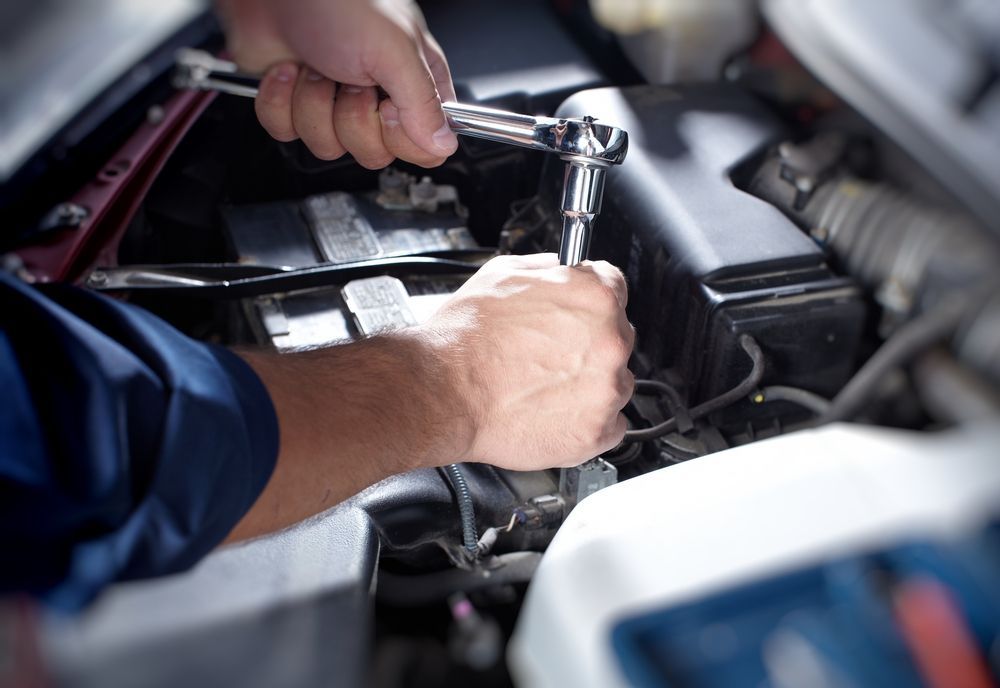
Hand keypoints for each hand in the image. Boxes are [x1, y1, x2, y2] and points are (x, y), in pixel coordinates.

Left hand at [216, 0, 457, 167]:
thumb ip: (423, 102)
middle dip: (352, 118)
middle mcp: (377, 96)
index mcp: (414, 82)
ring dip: (313, 104)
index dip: (403, 137)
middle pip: (375, 152)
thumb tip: (444, 143)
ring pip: (329, 147)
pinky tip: (288, 71)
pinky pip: (289, 133)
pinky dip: (281, 103)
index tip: (389, 107)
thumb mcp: (394, 48)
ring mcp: (334, 102)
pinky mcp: (294, 104)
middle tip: (350, 80)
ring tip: (316, 67)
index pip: (426, 145)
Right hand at [423, 253, 634, 468]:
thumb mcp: (505, 274)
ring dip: (590, 384)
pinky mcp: (596, 432)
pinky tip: (553, 411)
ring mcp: (606, 389)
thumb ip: (550, 270)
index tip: (576, 316)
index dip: (588, 304)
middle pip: (617, 338)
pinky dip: (587, 422)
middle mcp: (610, 341)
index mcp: (594, 296)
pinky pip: (610, 425)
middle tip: (548, 355)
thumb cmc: (465, 339)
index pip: (615, 289)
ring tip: (544, 386)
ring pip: (615, 382)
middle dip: (588, 345)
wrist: (443, 392)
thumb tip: (564, 272)